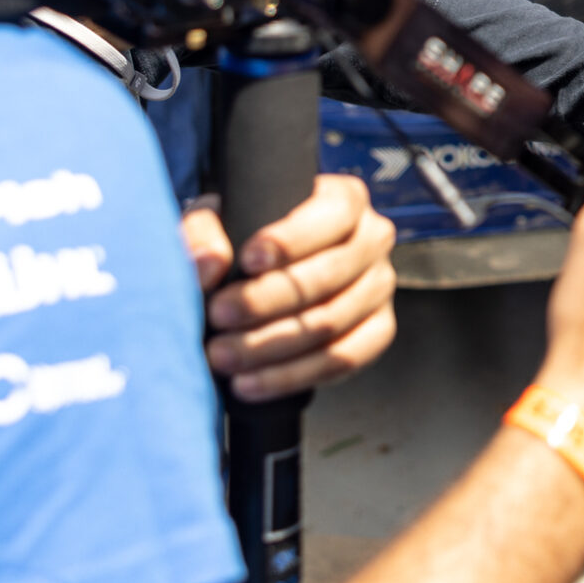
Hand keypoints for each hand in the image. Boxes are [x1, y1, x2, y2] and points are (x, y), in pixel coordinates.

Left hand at [184, 173, 398, 400]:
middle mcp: (373, 239)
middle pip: (328, 276)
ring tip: (223, 355)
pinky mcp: (377, 331)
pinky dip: (291, 376)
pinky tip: (250, 382)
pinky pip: (343, 361)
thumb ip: (203, 232)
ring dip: (271, 345)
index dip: (290, 241)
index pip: (331, 216)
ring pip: (332, 323)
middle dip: (266, 301)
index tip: (247, 260)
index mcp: (345, 199)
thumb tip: (209, 265)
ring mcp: (379, 287)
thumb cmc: (245, 234)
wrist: (264, 272)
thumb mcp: (218, 217)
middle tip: (218, 315)